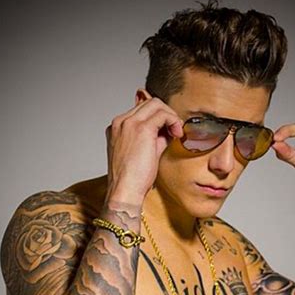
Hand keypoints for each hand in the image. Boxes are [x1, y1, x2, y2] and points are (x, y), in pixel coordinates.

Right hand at [104, 90, 183, 204]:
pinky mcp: (141, 129)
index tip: (168, 131)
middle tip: (175, 131)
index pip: (141, 110)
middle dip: (166, 114)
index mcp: (118, 128)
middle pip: (149, 103)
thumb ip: (154, 138)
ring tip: (176, 133)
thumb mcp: (143, 153)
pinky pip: (162, 114)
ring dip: (170, 116)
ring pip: (156, 104)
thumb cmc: (132, 179)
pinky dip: (173, 120)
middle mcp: (120, 122)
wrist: (124, 191)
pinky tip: (176, 134)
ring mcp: (128, 123)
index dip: (158, 118)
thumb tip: (168, 130)